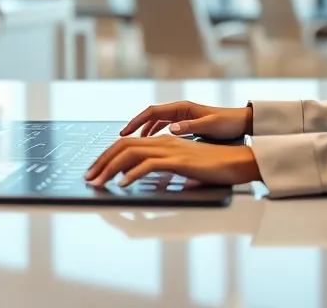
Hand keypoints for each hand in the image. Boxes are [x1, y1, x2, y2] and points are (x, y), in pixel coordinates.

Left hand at [85, 135, 261, 187]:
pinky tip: (123, 184)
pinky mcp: (179, 161)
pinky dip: (132, 174)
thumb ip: (165, 169)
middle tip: (88, 178)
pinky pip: (149, 165)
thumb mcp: (183, 166)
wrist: (238, 162)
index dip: (107, 156)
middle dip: (101, 161)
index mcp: (162, 141)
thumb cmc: (214, 166)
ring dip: (110, 168)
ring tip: (98, 182)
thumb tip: (147, 180)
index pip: (126, 144)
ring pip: (131, 153)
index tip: (95, 170)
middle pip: (123, 146)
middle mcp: (163, 141)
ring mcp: (170, 150)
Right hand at [121, 100, 252, 138]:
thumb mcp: (209, 126)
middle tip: (122, 137)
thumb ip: (190, 127)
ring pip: (156, 121)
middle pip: (150, 115)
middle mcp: (180, 110)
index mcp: (182, 108)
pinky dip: (155, 133)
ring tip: (134, 142)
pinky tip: (151, 142)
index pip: (152, 112)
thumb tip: (170, 129)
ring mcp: (182, 116)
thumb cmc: (228, 123)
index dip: (137, 121)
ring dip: (144, 130)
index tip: (125, 131)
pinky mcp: (186, 123)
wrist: (242, 122)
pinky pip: (164, 126)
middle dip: (136, 125)